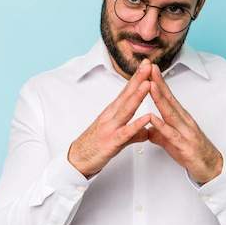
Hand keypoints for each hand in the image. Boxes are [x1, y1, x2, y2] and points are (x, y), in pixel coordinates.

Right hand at [68, 59, 152, 177]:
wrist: (78, 159)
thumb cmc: (94, 145)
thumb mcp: (117, 137)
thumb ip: (133, 133)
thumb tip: (146, 131)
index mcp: (112, 113)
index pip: (126, 92)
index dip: (136, 78)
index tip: (146, 66)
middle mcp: (111, 117)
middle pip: (126, 95)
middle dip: (138, 79)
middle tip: (147, 65)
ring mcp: (111, 128)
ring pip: (126, 110)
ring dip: (137, 96)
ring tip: (147, 84)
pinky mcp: (112, 142)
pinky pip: (126, 133)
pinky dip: (136, 125)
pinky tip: (146, 118)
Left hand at [147, 64, 222, 184]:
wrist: (211, 168)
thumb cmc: (191, 152)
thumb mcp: (171, 141)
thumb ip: (158, 133)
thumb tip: (147, 128)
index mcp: (180, 118)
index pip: (168, 97)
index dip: (158, 83)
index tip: (149, 70)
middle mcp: (184, 121)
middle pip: (169, 99)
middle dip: (159, 83)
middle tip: (150, 69)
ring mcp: (186, 132)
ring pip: (170, 113)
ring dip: (160, 99)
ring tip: (150, 86)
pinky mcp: (185, 146)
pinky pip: (171, 134)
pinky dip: (161, 125)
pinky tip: (152, 118)